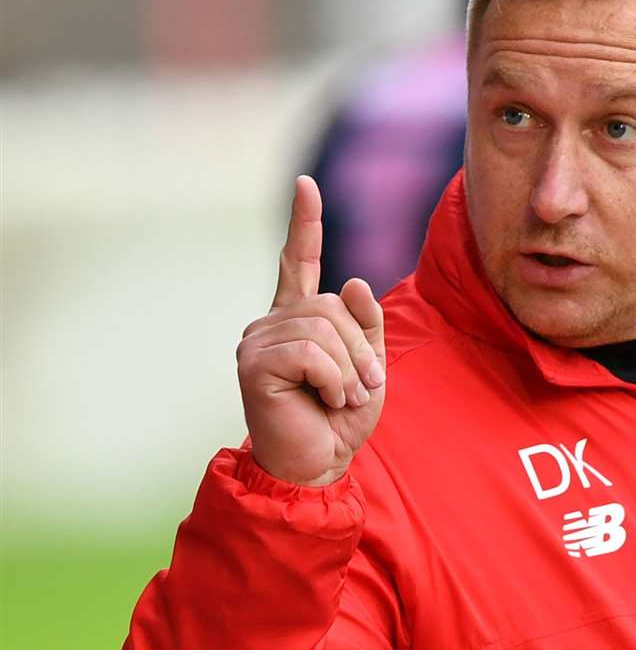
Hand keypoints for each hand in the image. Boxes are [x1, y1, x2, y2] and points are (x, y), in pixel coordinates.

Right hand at [236, 176, 385, 485]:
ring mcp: (257, 340)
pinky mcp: (253, 363)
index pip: (298, 262)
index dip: (305, 224)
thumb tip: (352, 279)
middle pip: (331, 305)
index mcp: (298, 319)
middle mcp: (271, 322)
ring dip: (349, 370)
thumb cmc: (341, 418)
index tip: (305, 184)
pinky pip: (311, 353)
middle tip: (361, 388)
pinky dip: (333, 380)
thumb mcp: (369, 365)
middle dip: (361, 349)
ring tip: (342, 398)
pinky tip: (325, 401)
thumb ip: (365, 324)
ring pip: (324, 329)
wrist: (318, 464)